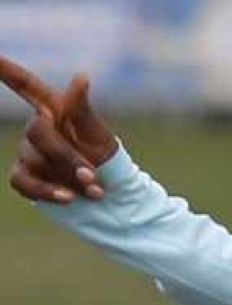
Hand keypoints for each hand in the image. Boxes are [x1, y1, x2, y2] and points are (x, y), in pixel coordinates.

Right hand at [1, 56, 117, 203]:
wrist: (111, 196)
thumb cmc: (106, 159)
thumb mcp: (99, 134)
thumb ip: (82, 110)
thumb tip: (81, 77)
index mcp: (54, 110)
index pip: (25, 85)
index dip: (7, 70)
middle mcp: (37, 129)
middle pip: (37, 132)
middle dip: (67, 156)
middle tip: (94, 175)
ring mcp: (27, 153)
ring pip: (35, 159)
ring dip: (68, 176)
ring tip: (96, 190)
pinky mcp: (24, 177)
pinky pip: (23, 182)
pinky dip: (47, 191)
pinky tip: (68, 198)